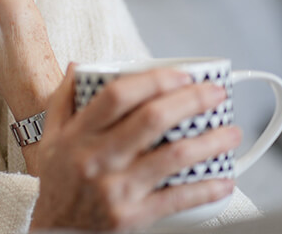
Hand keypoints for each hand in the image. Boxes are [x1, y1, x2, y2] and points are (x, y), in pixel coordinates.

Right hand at [31, 64, 240, 231]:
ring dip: (208, 142)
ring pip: (172, 157)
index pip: (118, 96)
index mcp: (78, 135)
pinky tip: (224, 179)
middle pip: (151, 120)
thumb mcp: (51, 138)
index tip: (181, 75)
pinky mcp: (132, 216)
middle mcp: (97, 159)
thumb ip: (63, 100)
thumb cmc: (58, 182)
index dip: (154, 81)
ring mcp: (116, 189)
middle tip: (215, 93)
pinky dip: (205, 189)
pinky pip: (176, 199)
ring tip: (230, 132)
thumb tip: (78, 66)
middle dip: (191, 101)